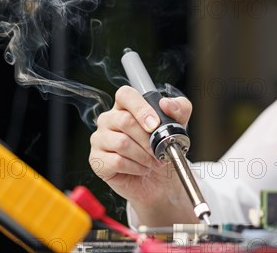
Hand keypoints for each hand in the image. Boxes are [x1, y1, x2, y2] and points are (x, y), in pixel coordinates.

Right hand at [89, 86, 193, 223]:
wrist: (161, 181)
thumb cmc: (164, 150)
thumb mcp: (178, 127)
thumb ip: (180, 109)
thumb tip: (166, 103)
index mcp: (126, 107)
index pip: (125, 95)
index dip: (141, 109)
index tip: (156, 125)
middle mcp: (109, 120)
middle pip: (125, 121)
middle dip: (148, 140)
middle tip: (160, 151)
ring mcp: (100, 139)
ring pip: (121, 143)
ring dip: (144, 156)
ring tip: (152, 162)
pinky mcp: (97, 160)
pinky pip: (116, 161)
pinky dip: (135, 167)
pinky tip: (141, 169)